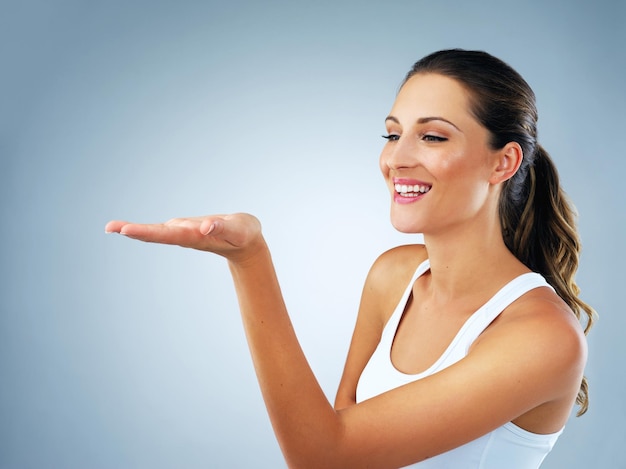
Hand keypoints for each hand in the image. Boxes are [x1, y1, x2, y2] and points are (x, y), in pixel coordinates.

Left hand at [105, 213, 264, 263]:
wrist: (246, 242)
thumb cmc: (244, 234)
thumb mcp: (238, 230)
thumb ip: (223, 228)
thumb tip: (204, 226)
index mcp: (196, 237)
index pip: (168, 234)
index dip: (146, 232)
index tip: (126, 230)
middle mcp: (186, 236)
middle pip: (157, 234)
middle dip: (134, 231)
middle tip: (110, 227)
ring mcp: (185, 233)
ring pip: (157, 232)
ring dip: (135, 230)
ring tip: (112, 227)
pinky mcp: (186, 229)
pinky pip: (162, 229)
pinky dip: (146, 229)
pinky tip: (130, 229)